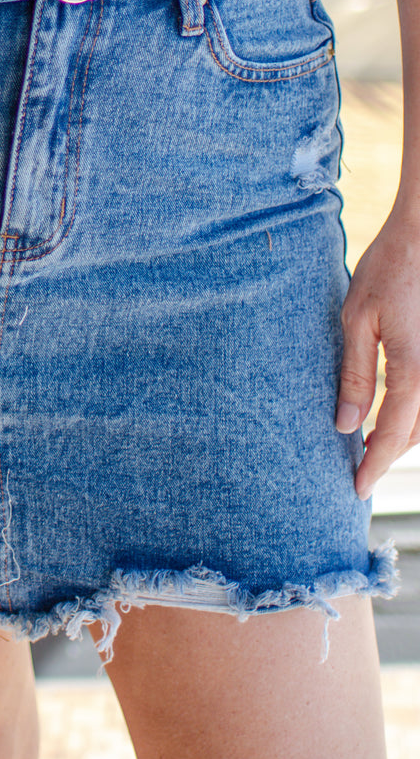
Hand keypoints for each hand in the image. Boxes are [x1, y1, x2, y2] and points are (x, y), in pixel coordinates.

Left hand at [336, 202, 419, 498]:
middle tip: (360, 471)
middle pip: (417, 435)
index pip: (392, 435)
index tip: (356, 489)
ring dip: (406, 437)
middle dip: (389, 455)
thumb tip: (346, 425)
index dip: (374, 465)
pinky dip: (419, 416)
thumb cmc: (390, 268)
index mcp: (414, 372)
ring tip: (374, 446)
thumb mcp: (358, 318)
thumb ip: (354, 374)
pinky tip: (397, 415)